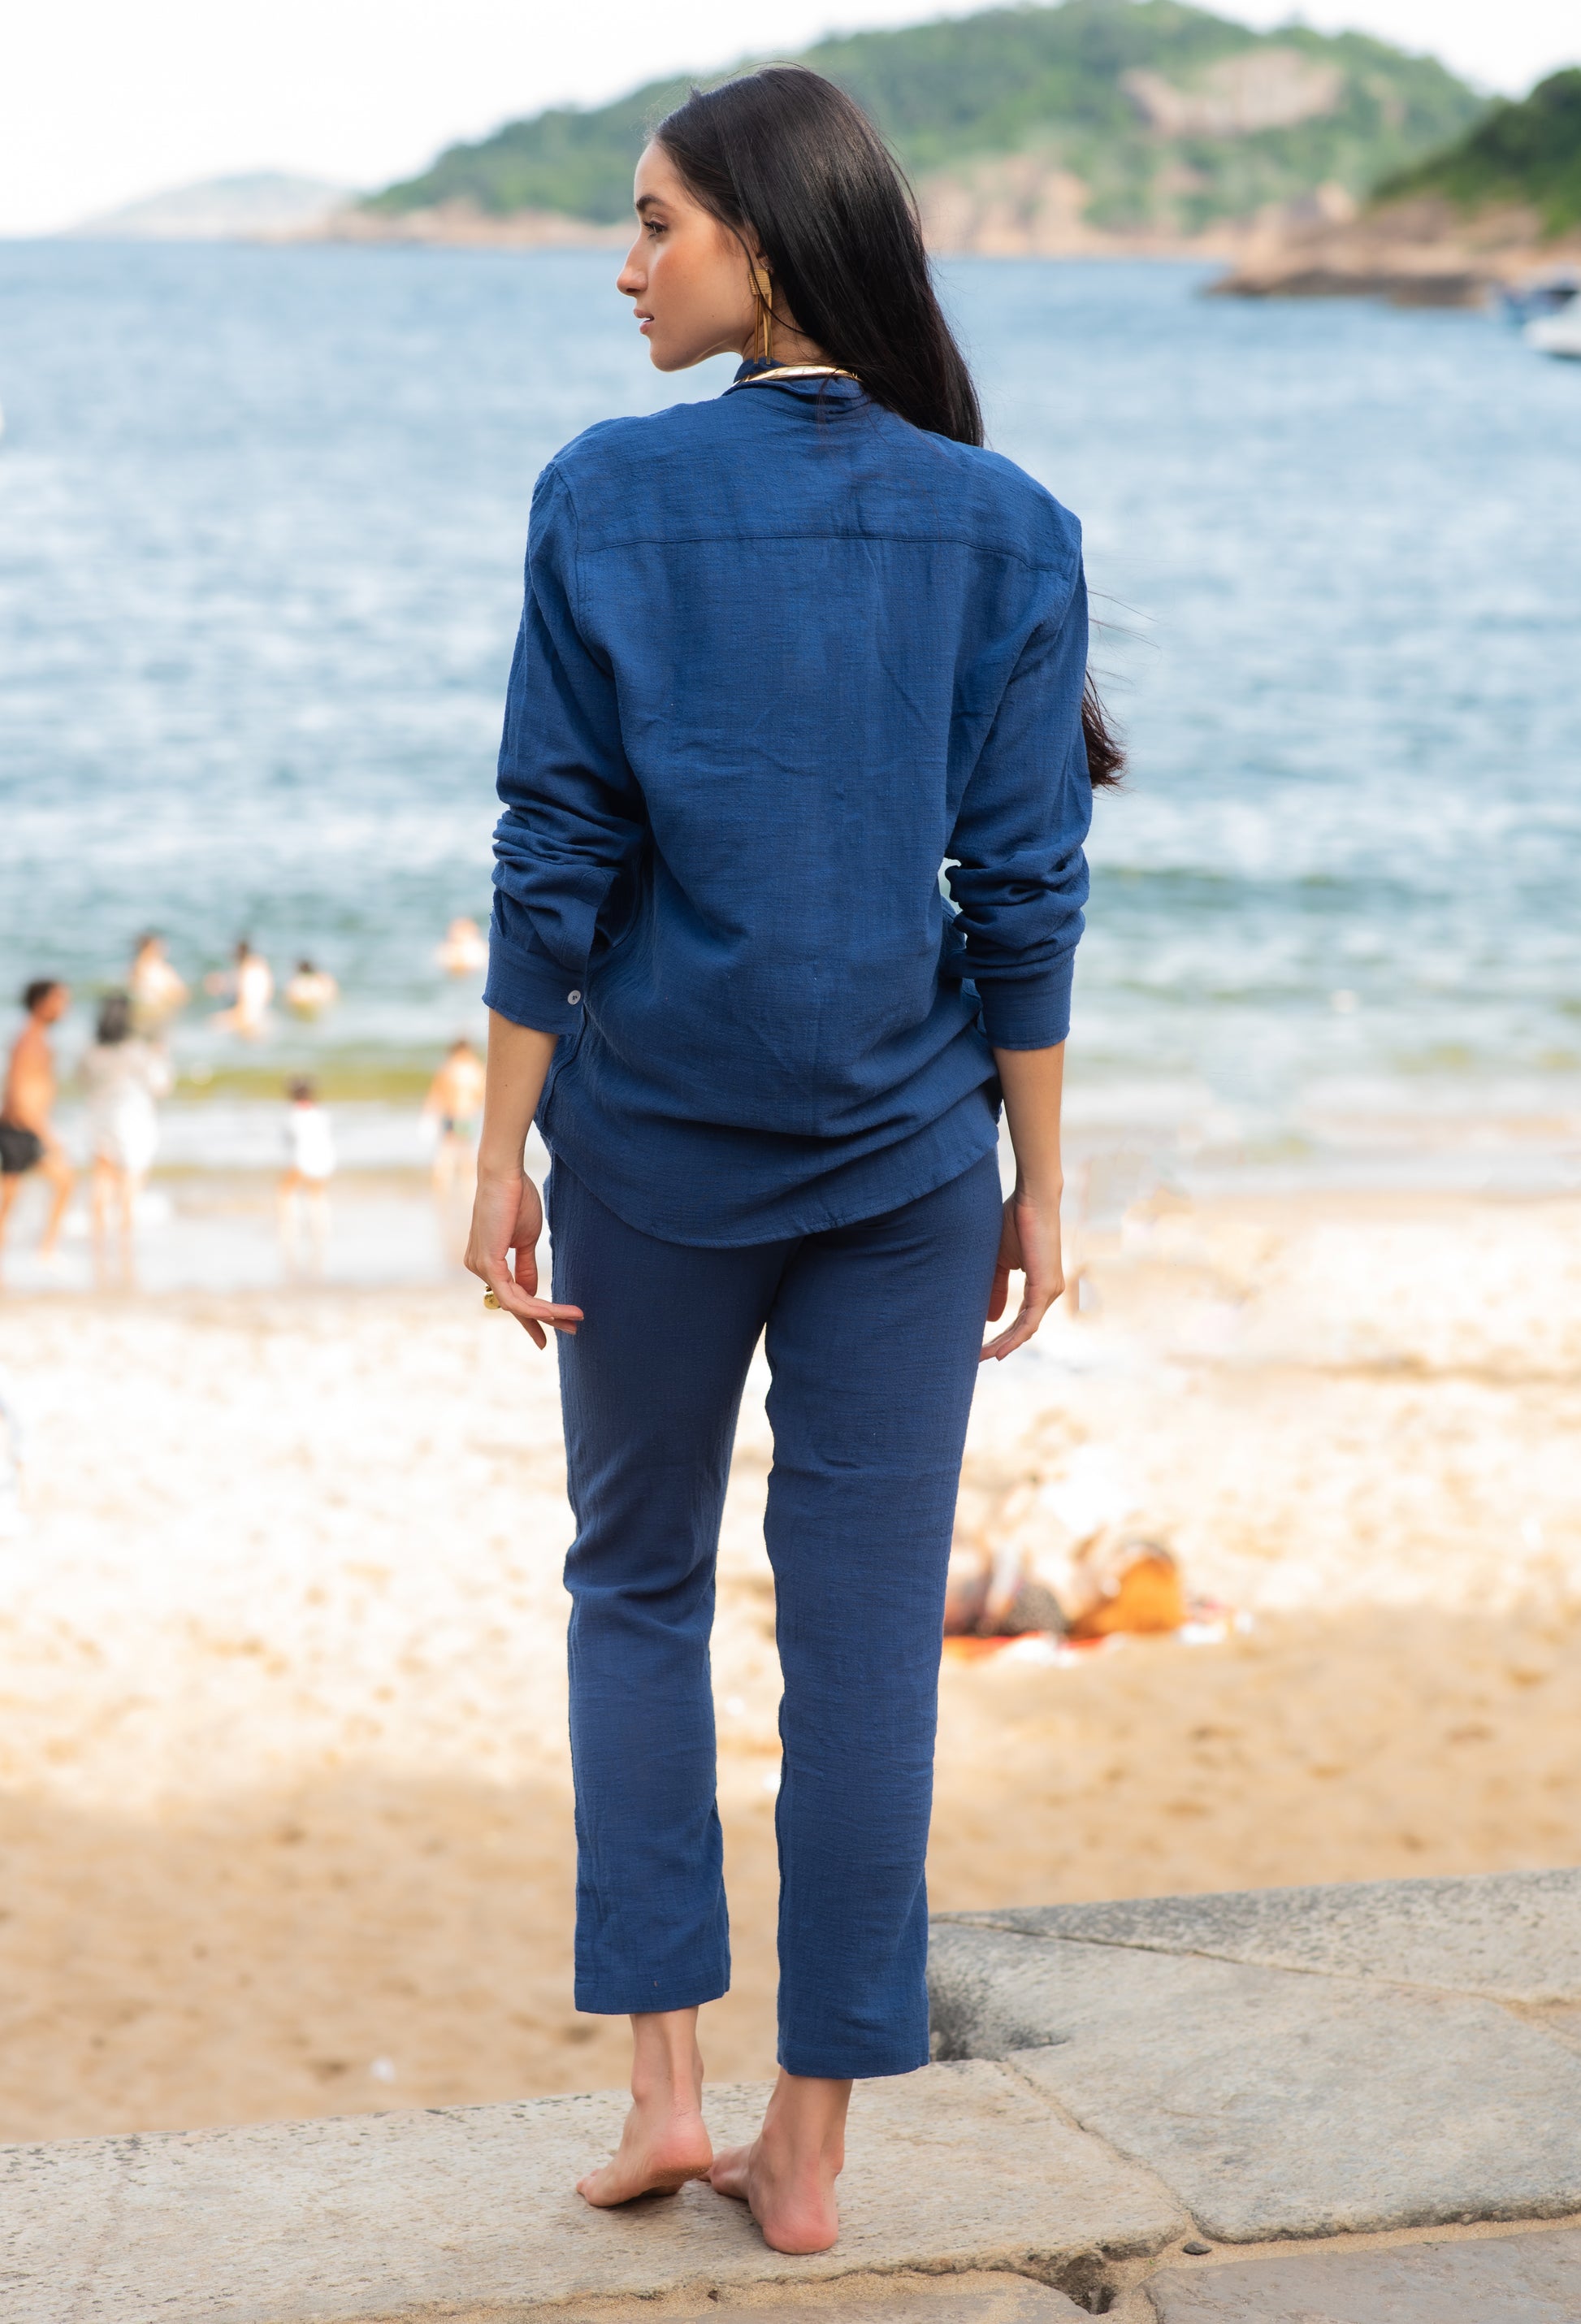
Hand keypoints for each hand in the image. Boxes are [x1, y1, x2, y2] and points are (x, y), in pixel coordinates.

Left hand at [464, 1171, 583, 1348]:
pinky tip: (558, 1311)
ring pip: (516, 1305)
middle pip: (513, 1304)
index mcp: (486, 1262)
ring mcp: (481, 1267)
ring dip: (548, 1315)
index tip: (552, 1328)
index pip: (510, 1296)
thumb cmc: (515, 1198)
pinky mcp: (488, 1264)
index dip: (532, 1315)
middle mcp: (478, 1268)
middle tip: (570, 1332)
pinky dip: (538, 1306)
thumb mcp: (526, 1240)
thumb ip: (526, 1268)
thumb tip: (533, 1293)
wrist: (505, 1174)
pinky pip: (514, 1296)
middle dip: (543, 1321)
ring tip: (574, 1320)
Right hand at [981, 1184, 1063, 1361]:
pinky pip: (1029, 1322)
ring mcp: (1050, 1291)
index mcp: (1040, 1285)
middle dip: (999, 1345)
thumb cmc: (1015, 1222)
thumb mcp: (999, 1261)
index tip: (979, 1346)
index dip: (1001, 1335)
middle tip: (976, 1358)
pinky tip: (998, 1351)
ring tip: (981, 1357)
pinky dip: (1014, 1338)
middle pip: (1022, 1328)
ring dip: (1003, 1345)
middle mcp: (1048, 1292)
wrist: (1031, 1199)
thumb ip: (995, 1287)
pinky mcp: (1045, 1287)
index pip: (1020, 1319)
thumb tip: (989, 1318)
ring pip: (1026, 1329)